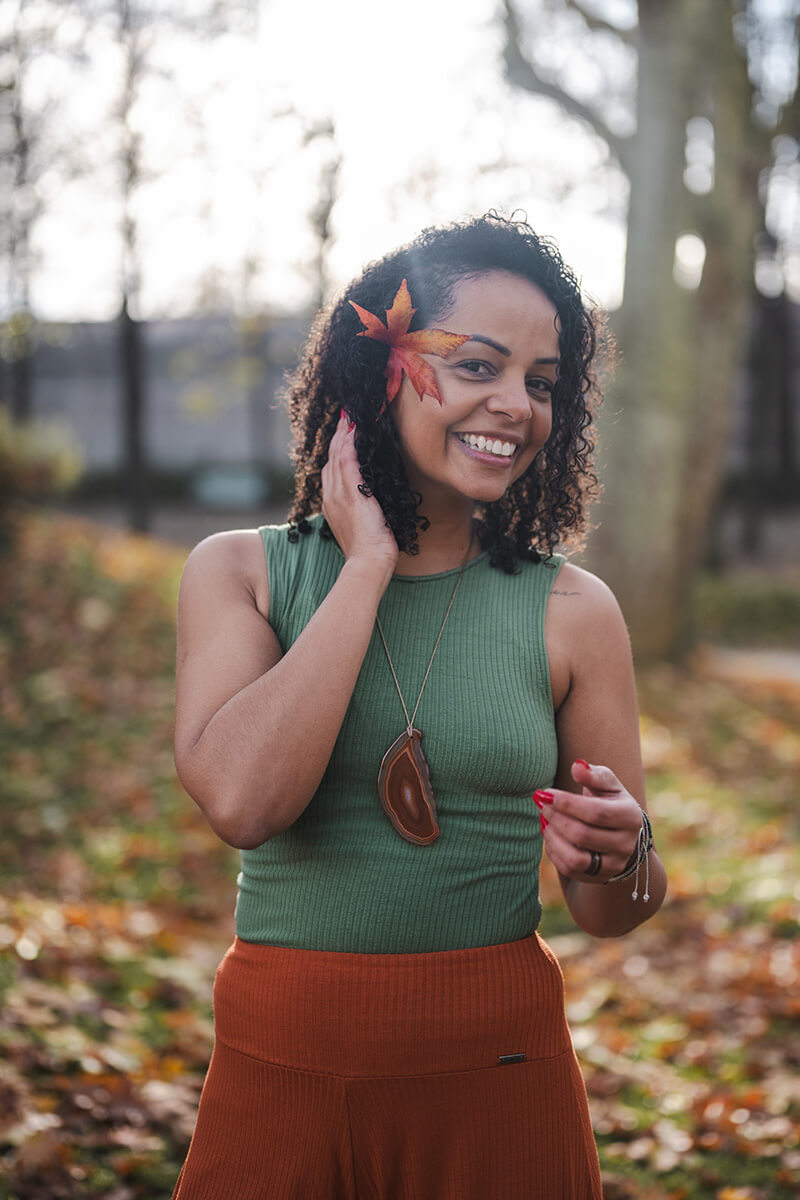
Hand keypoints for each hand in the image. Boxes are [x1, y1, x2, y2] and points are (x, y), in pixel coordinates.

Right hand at [321, 410, 398, 573]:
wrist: (368, 562)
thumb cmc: (370, 550)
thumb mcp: (363, 525)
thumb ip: (363, 508)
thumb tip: (372, 500)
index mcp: (332, 503)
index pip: (332, 469)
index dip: (338, 449)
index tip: (346, 434)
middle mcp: (331, 495)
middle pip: (332, 457)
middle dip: (339, 435)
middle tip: (347, 416)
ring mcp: (338, 493)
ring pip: (337, 455)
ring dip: (344, 433)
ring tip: (350, 416)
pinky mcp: (351, 493)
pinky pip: (347, 460)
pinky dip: (350, 443)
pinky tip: (355, 429)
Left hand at [533, 760, 643, 884]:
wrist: (620, 832)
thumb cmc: (609, 800)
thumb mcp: (606, 783)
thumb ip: (593, 774)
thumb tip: (577, 766)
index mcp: (630, 816)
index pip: (596, 813)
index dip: (567, 803)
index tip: (545, 793)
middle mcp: (626, 844)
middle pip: (583, 835)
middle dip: (556, 818)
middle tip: (540, 803)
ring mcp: (614, 864)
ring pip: (576, 859)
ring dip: (552, 838)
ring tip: (543, 819)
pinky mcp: (600, 877)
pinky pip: (570, 870)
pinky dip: (554, 852)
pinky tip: (549, 834)